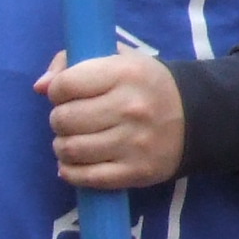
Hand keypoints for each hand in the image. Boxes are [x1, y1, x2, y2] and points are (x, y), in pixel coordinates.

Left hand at [41, 51, 185, 189]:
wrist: (198, 118)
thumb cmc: (146, 85)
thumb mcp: (118, 60)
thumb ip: (74, 62)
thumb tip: (40, 87)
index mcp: (126, 74)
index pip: (66, 85)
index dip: (57, 90)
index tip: (66, 94)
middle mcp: (130, 108)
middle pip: (64, 119)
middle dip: (59, 120)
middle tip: (70, 119)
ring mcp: (134, 144)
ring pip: (71, 149)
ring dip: (63, 146)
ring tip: (73, 140)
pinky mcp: (136, 172)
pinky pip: (87, 178)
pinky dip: (71, 172)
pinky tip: (74, 163)